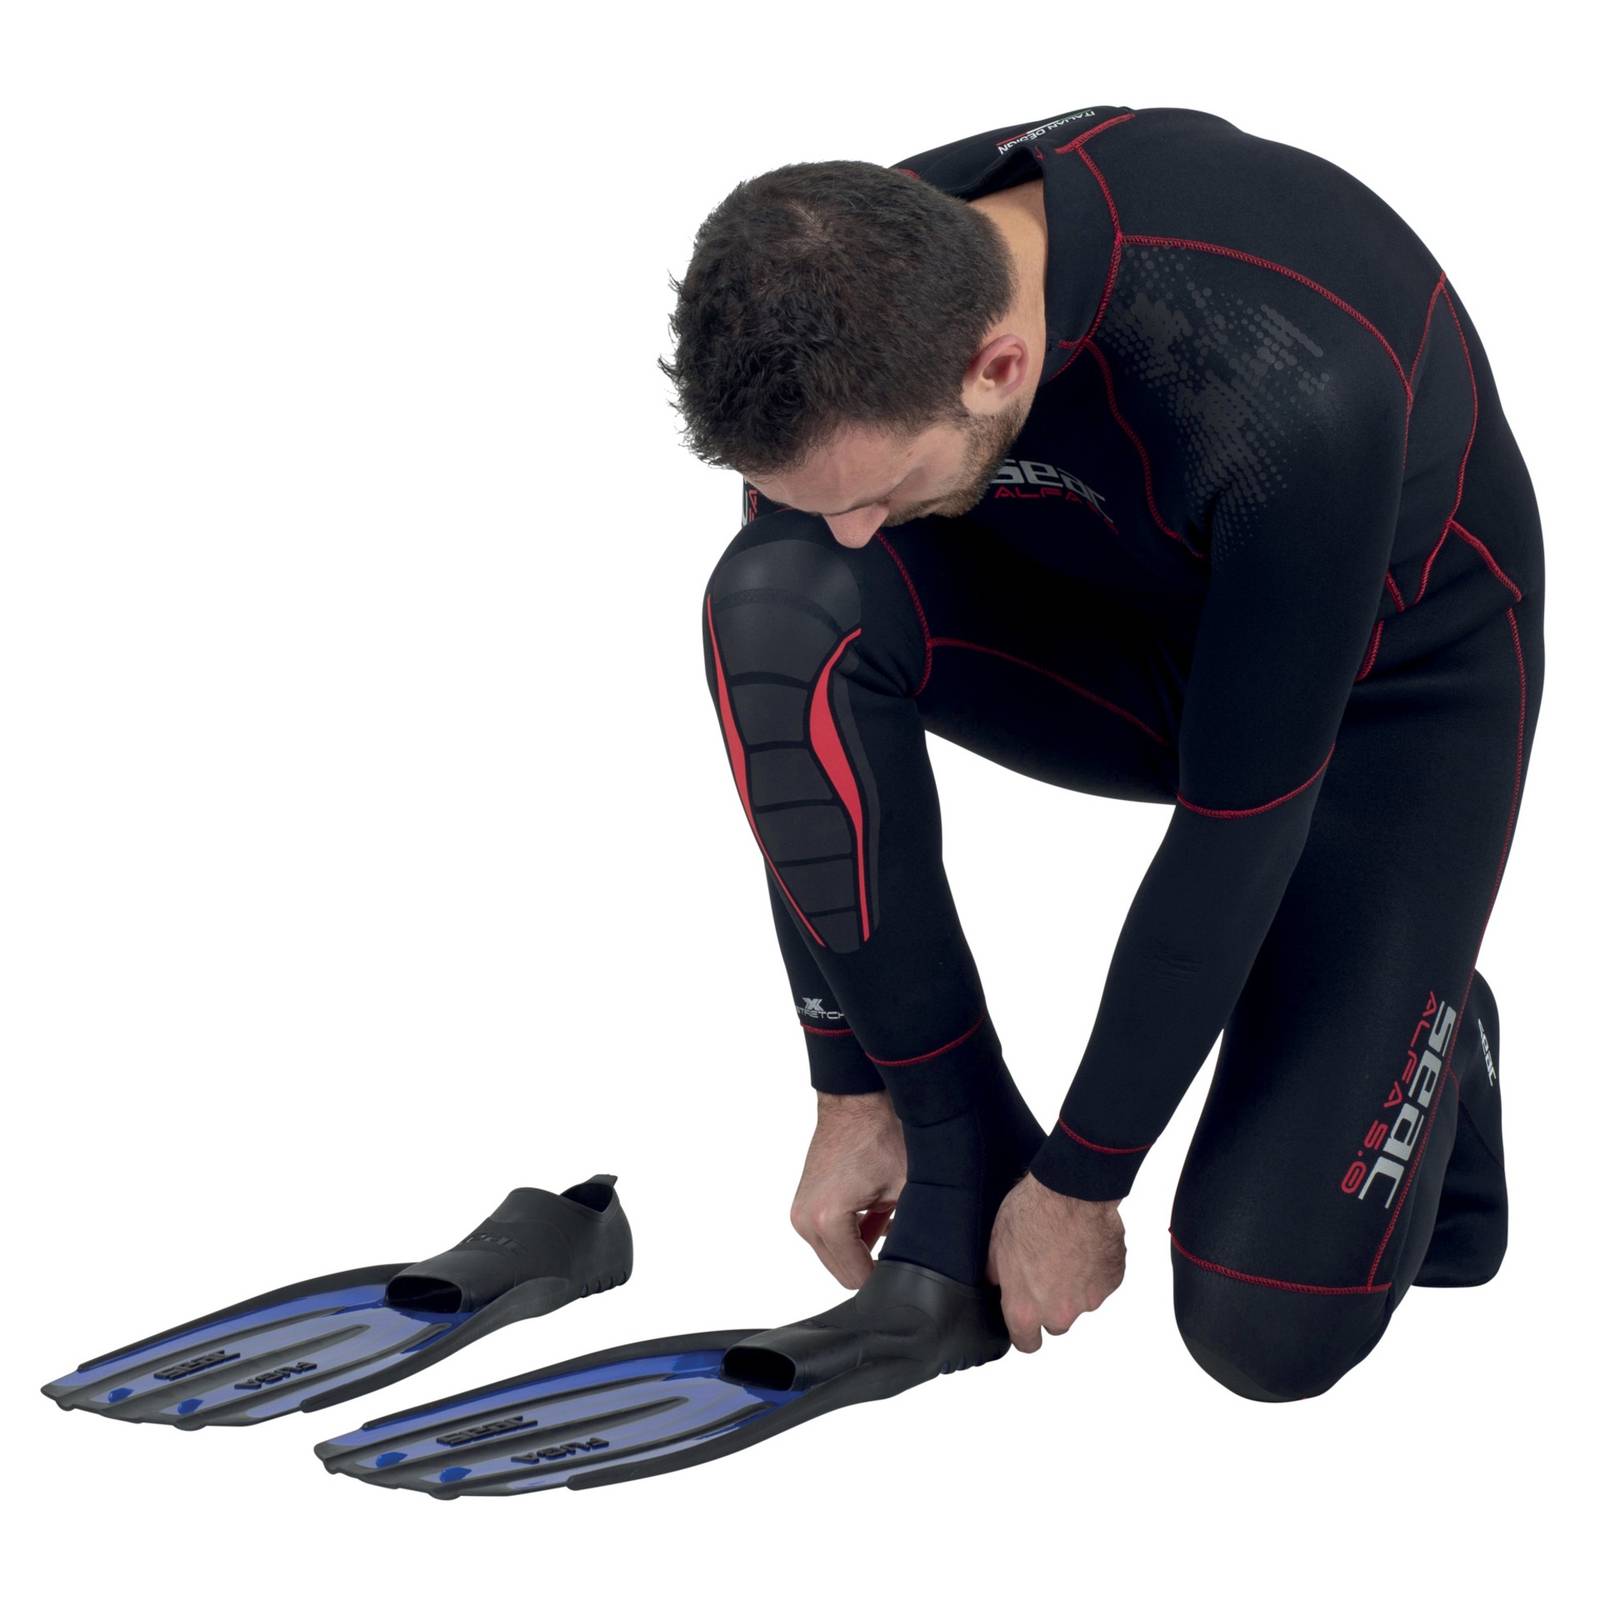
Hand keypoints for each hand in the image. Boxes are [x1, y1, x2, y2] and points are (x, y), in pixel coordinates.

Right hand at [790, 1090, 906, 1289]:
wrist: (857, 1098)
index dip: (888, 1279)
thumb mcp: (909, 1189)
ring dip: (864, 1248)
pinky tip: (881, 1214)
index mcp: (827, 1220)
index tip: (913, 1275)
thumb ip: (914, 1235)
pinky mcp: (805, 1203)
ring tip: (894, 1223)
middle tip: (908, 1250)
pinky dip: (854, 1233)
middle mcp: (805, 1221)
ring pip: (837, 1255)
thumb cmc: (883, 1134)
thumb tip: (929, 1268)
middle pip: (844, 1272)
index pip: (857, 1280)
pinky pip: (830, 1236)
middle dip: (875, 1264)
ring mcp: (801, 1213)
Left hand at [987, 1172, 1125, 1351]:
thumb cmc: (1031, 1215)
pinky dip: (1095, 1269)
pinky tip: (1085, 1243)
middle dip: (1052, 1303)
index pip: (1027, 1344)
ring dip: (1075, 1283)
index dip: (1025, 1332)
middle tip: (1046, 1271)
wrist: (1071, 1193)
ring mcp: (1090, 1299)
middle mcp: (1059, 1313)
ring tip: (1066, 1249)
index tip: (1026, 1320)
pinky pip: (1102, 1282)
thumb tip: (996, 1284)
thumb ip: (996, 1275)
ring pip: (1081, 1301)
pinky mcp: (1112, 1282)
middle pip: (1056, 1323)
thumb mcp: (995, 1243)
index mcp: (1025, 1308)